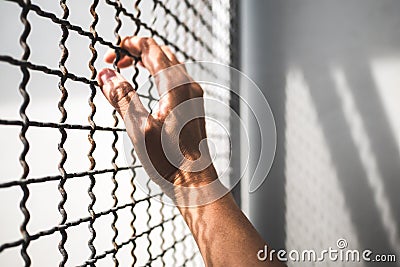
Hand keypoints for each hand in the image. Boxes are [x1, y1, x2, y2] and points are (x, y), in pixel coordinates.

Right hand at [98, 36, 217, 196]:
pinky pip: (174, 78)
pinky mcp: (193, 106)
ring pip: (169, 64)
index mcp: (175, 86)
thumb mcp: (139, 128)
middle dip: (136, 51)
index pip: (151, 48)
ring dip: (147, 61)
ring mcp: (193, 95)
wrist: (195, 181)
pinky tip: (147, 87)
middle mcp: (188, 85)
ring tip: (127, 70)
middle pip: (160, 53)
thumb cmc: (169, 160)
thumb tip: (106, 75)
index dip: (128, 45)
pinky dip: (157, 74)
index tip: (110, 56)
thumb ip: (122, 97)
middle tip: (115, 63)